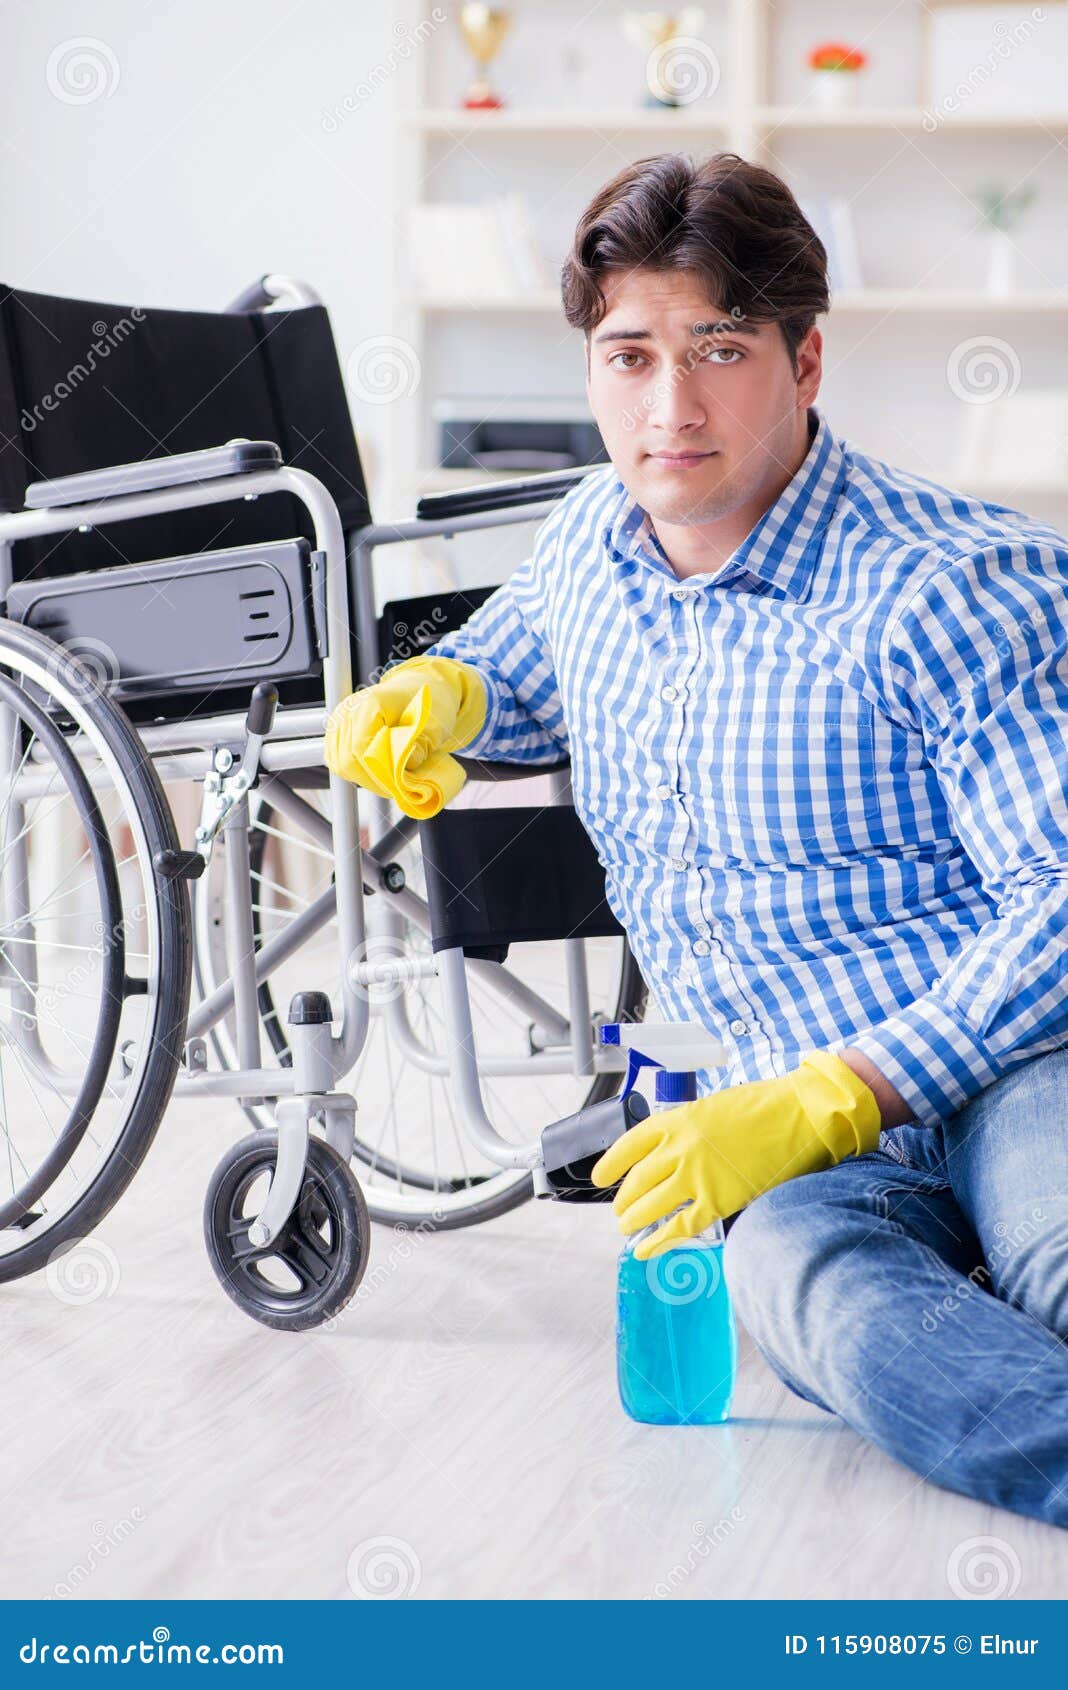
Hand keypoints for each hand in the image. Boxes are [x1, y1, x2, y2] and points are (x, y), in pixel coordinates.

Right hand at [323, 655, 486, 818]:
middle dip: (371, 779)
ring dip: (362, 776)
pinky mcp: (337, 729)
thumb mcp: (434, 727)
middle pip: (346, 759)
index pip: (360, 748)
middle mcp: (350, 709)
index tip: (396, 785)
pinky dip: (353, 770)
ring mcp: (340, 719)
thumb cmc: (427, 705)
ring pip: (339, 762)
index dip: (377, 773)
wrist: (418, 690)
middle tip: (393, 787)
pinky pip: (337, 758)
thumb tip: (402, 769)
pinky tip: (372, 772)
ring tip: (385, 780)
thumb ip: (419, 748)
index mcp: (372, 704)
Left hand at [590, 1050, 880, 1258]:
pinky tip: (646, 1250)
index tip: (600, 1177)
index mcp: (676, 1119)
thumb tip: (673, 1153)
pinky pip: (680, 1227)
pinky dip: (660, 1241)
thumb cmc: (763, 1107)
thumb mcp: (712, 1109)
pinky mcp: (719, 1200)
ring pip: (651, 1205)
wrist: (800, 1115)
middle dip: (624, 1198)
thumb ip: (688, 1130)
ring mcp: (697, 1175)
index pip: (629, 1144)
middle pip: (637, 1180)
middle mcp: (680, 1148)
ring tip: (626, 1229)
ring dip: (634, 1220)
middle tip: (620, 1209)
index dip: (610, 1164)